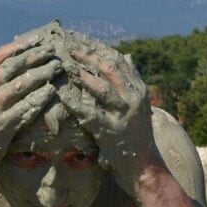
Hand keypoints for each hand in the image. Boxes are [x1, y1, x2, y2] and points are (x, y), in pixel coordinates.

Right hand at [0, 34, 61, 169]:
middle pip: (13, 67)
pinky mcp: (3, 125)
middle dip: (35, 56)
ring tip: (57, 67)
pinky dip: (39, 98)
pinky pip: (26, 108)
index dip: (19, 46)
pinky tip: (51, 90)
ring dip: (42, 74)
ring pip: (22, 85)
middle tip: (53, 50)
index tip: (37, 39)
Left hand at [57, 44, 160, 189]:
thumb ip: (133, 80)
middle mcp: (133, 99)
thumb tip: (128, 55)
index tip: (81, 40)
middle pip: (110, 69)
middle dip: (89, 56)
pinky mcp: (111, 131)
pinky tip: (62, 94)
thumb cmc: (137, 135)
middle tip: (69, 48)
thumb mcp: (140, 104)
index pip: (119, 61)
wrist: (145, 166)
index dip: (99, 49)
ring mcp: (123, 115)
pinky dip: (75, 102)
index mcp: (138, 90)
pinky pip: (90, 113)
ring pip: (103, 88)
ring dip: (83, 74)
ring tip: (66, 63)